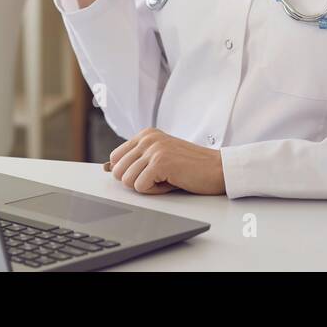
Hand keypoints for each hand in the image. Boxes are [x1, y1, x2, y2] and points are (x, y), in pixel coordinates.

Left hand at [104, 128, 225, 195]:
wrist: (217, 168)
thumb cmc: (190, 166)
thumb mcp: (160, 155)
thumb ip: (137, 159)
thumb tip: (109, 169)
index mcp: (146, 134)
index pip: (114, 158)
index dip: (129, 172)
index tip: (150, 172)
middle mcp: (147, 138)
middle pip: (118, 171)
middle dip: (136, 181)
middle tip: (159, 177)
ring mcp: (153, 149)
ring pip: (127, 181)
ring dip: (148, 186)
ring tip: (167, 178)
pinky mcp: (160, 163)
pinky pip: (140, 187)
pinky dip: (155, 191)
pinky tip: (171, 181)